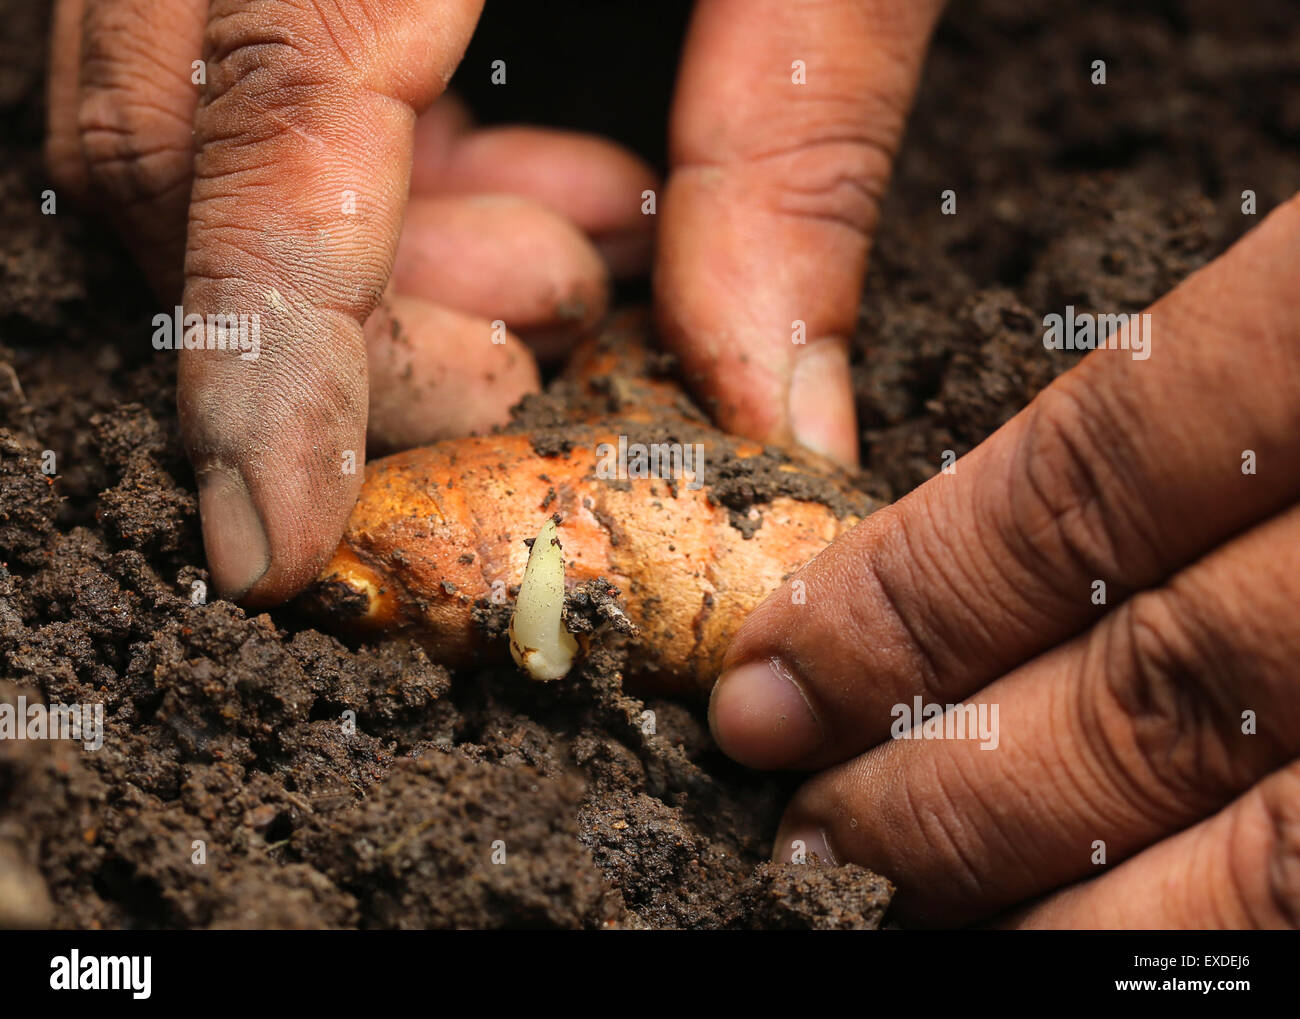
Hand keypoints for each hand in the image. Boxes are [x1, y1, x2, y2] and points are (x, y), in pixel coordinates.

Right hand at [45, 0, 945, 607]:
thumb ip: (799, 149)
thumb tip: (772, 410)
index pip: (268, 120)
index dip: (266, 360)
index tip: (275, 544)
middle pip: (173, 144)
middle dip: (339, 334)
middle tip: (533, 361)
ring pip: (175, 112)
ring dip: (362, 265)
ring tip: (564, 259)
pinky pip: (235, 55)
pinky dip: (368, 179)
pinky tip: (522, 170)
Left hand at [710, 195, 1299, 927]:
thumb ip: (853, 111)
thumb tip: (754, 373)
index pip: (1104, 490)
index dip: (915, 618)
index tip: (776, 696)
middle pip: (1215, 691)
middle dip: (990, 796)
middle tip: (833, 853)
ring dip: (1145, 907)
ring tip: (961, 928)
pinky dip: (1293, 890)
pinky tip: (1172, 909)